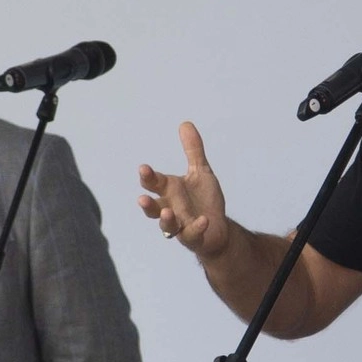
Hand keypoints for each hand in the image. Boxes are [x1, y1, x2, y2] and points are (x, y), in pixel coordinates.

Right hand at [137, 122, 231, 258]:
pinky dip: (196, 228)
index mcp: (169, 191)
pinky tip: (203, 220)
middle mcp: (170, 208)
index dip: (148, 177)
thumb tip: (185, 123)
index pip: (154, 183)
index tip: (144, 168)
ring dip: (166, 219)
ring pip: (167, 226)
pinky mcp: (194, 237)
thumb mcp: (200, 172)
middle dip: (148, 203)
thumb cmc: (203, 201)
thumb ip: (193, 151)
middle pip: (154, 207)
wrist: (218, 228)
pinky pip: (192, 235)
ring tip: (168, 212)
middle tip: (143, 197)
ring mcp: (180, 225)